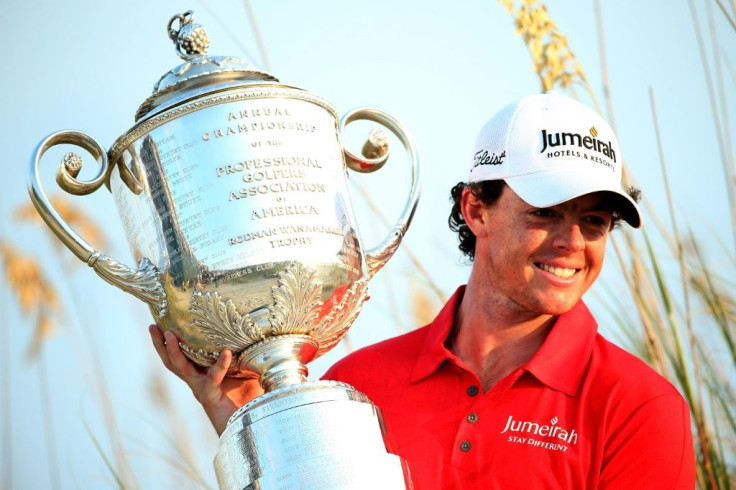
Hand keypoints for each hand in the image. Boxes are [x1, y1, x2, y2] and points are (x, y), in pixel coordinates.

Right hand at [149, 324, 263, 434]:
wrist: (251, 427)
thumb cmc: (250, 398)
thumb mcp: (247, 371)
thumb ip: (248, 355)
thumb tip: (261, 334)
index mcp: (202, 374)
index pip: (183, 356)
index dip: (172, 342)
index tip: (166, 322)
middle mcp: (197, 382)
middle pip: (172, 361)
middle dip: (160, 344)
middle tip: (152, 325)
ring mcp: (202, 389)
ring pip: (181, 368)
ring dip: (173, 351)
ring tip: (168, 333)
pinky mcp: (211, 397)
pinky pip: (213, 378)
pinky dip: (220, 365)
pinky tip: (226, 352)